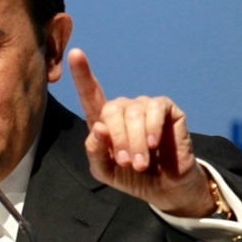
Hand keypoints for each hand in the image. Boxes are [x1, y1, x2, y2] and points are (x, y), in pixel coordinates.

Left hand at [67, 48, 214, 217]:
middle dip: (117, 140)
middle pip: (111, 110)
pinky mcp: (166, 109)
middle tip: (127, 163)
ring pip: (132, 114)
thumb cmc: (132, 177)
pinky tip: (153, 144)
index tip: (75, 53)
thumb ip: (95, 152)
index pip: (89, 93)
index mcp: (103, 121)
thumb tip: (98, 128)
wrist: (165, 188)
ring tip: (140, 164)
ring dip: (135, 142)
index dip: (81, 74)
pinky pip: (155, 109)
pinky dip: (152, 128)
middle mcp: (123, 108)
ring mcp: (145, 106)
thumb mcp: (105, 171)